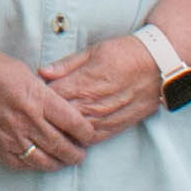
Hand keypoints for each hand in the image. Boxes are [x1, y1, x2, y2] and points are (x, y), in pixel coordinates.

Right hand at [0, 33, 93, 174]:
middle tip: (81, 154)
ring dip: (58, 164)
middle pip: (62, 146)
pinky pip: (19, 163)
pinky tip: (39, 162)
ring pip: (43, 160)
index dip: (86, 132)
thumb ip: (44, 93)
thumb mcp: (26, 72)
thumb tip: (60, 107)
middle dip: (76, 153)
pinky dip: (33, 165)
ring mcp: (10, 136)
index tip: (90, 134)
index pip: (73, 122)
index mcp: (38, 98)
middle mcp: (27, 120)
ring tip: (64, 161)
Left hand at [39, 35, 167, 144]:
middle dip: (46, 117)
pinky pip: (92, 139)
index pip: (50, 98)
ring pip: (73, 133)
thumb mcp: (93, 51)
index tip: (32, 95)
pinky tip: (71, 135)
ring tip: (51, 126)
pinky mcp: (116, 127)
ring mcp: (104, 119)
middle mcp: (92, 105)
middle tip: (37, 114)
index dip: (38, 97)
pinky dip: (79, 139)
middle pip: (58, 119)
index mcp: (83, 84)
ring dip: (61, 131)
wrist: (159, 67)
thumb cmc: (125, 54)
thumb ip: (66, 65)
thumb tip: (42, 72)